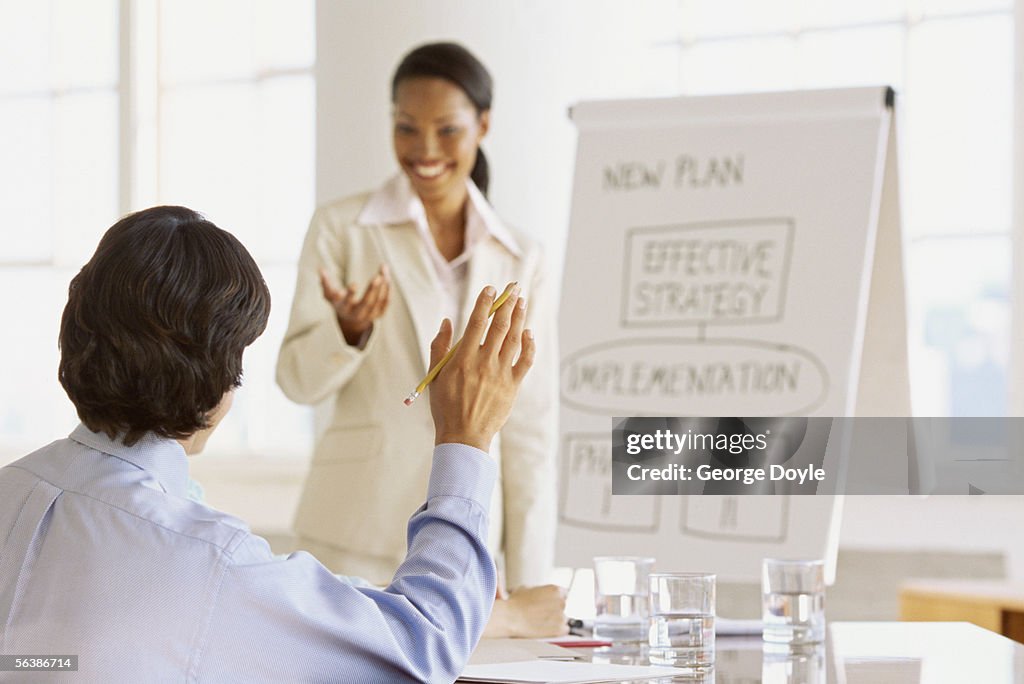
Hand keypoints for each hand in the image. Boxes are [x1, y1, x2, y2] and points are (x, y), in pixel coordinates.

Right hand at [319, 264, 390, 345]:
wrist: (352, 322)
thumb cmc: (339, 303)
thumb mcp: (329, 295)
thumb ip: (325, 283)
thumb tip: (321, 269)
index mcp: (344, 308)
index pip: (346, 302)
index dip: (350, 294)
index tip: (354, 285)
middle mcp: (357, 314)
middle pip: (366, 303)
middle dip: (372, 290)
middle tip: (377, 277)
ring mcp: (370, 315)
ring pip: (379, 301)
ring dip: (383, 286)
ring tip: (383, 268)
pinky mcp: (379, 314)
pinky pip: (385, 302)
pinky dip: (387, 289)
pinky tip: (387, 276)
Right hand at [428, 284, 533, 450]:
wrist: (464, 436)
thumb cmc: (446, 406)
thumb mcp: (435, 376)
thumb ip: (440, 347)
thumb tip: (447, 321)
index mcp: (463, 359)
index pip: (477, 323)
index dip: (485, 303)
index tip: (490, 289)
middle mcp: (484, 363)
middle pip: (500, 326)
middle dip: (507, 303)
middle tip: (513, 287)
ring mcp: (501, 374)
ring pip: (514, 339)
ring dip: (519, 317)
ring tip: (522, 301)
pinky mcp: (513, 385)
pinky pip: (525, 361)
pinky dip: (529, 345)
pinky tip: (529, 333)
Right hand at [483, 585, 568, 638]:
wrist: (510, 618)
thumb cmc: (515, 603)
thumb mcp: (527, 588)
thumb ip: (539, 590)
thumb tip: (538, 593)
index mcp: (555, 589)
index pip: (562, 594)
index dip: (554, 599)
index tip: (548, 604)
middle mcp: (561, 601)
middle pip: (562, 606)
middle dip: (554, 609)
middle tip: (541, 614)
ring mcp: (561, 616)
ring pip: (563, 618)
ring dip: (555, 620)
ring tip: (540, 622)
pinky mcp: (559, 629)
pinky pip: (563, 630)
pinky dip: (556, 631)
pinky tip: (545, 629)